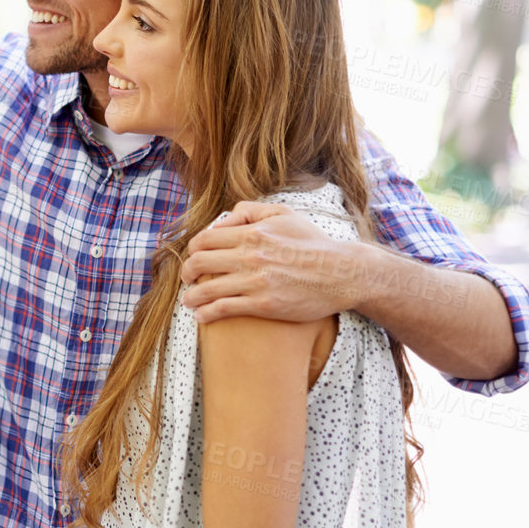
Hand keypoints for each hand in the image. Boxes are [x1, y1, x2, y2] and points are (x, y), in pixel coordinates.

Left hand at [178, 201, 364, 323]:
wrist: (341, 273)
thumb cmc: (312, 243)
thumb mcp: (283, 215)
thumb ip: (249, 211)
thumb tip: (221, 221)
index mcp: (251, 233)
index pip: (204, 239)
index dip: (192, 250)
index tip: (193, 258)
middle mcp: (249, 256)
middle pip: (199, 263)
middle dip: (187, 273)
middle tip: (187, 279)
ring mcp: (255, 281)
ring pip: (206, 289)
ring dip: (191, 297)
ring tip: (189, 302)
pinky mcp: (263, 304)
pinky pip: (224, 309)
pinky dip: (207, 313)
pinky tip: (202, 316)